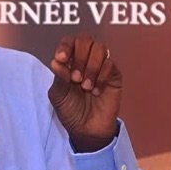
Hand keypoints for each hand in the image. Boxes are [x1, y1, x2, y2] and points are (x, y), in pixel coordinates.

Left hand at [48, 34, 121, 151]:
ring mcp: (101, 66)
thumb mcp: (58, 95)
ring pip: (100, 48)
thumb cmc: (70, 111)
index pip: (69, 41)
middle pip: (86, 39)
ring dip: (91, 67)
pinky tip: (96, 91)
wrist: (86, 130)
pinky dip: (102, 76)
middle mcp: (85, 60)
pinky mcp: (114, 75)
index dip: (66, 45)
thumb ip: (58, 77)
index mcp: (69, 61)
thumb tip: (56, 61)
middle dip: (79, 57)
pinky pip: (111, 64)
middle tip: (75, 78)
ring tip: (85, 87)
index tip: (62, 58)